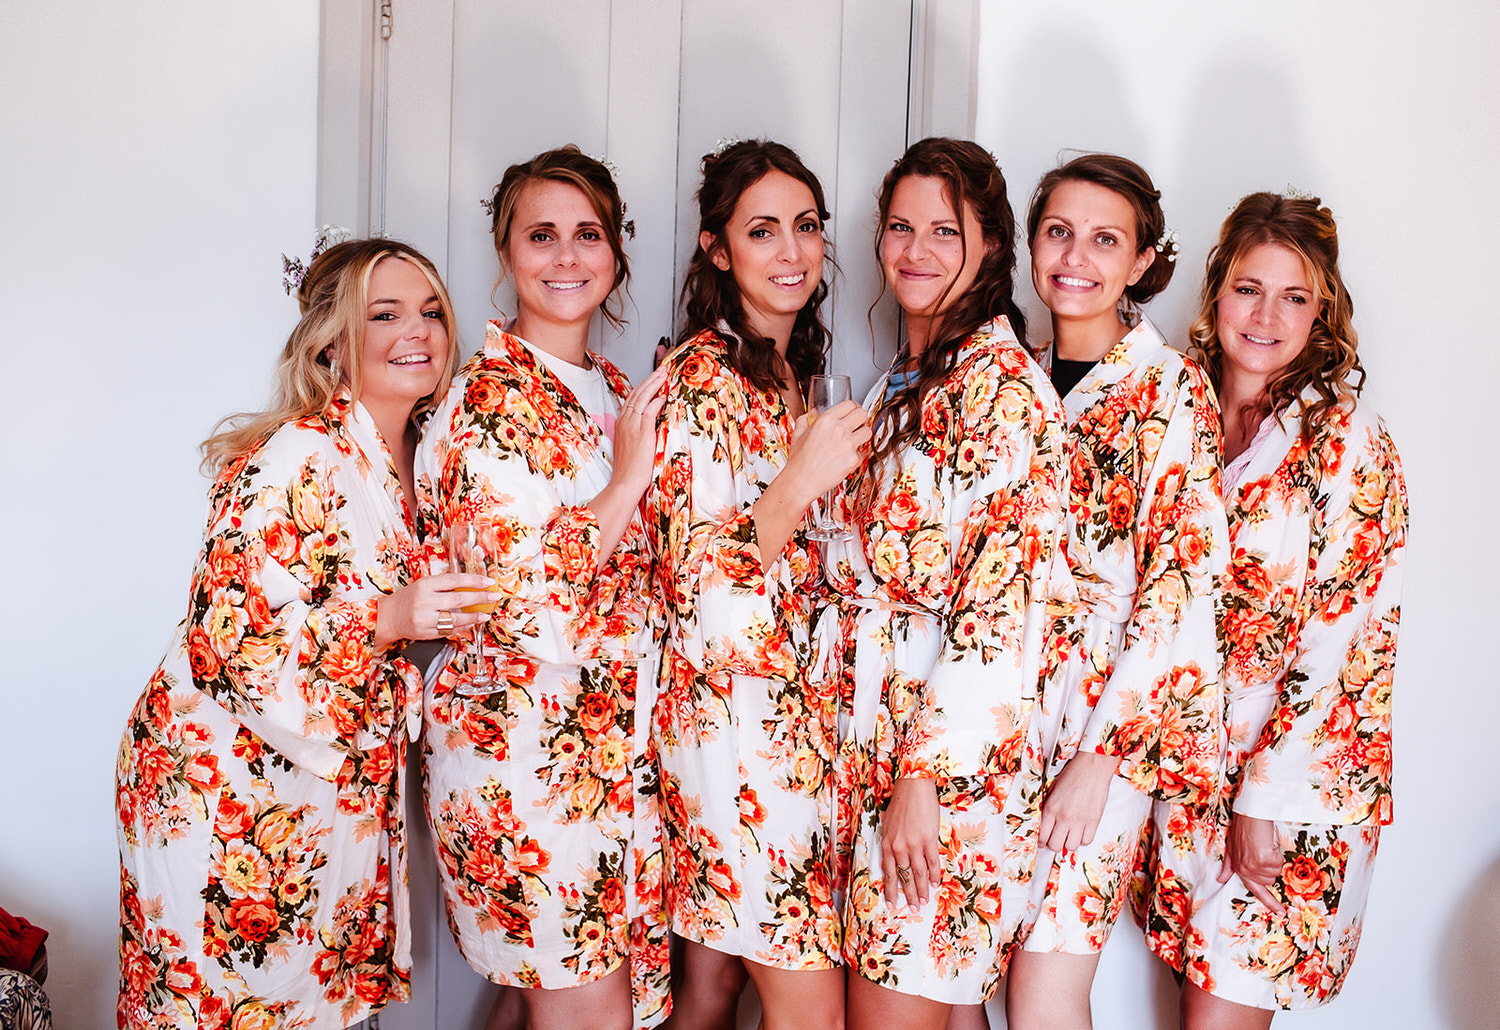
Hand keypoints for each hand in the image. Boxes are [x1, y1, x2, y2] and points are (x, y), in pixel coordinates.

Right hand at [373, 572, 499, 647]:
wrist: (388, 617)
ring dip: (474, 617)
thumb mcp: (423, 584)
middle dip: (480, 598)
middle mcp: (425, 601)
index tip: (489, 582)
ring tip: (485, 614)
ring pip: (455, 618)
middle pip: (459, 599)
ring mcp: (425, 618)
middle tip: (494, 596)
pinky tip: (471, 624)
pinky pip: (448, 630)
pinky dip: (462, 627)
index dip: (474, 581)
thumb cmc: (409, 598)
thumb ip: (444, 584)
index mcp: (425, 585)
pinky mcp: (425, 633)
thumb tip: (471, 583)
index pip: (455, 580)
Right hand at [609, 363, 670, 496]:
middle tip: (661, 370)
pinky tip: (663, 396)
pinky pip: (648, 411)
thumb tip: (650, 425)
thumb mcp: (631, 446)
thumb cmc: (630, 469)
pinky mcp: (641, 433)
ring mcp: (632, 426)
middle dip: (650, 380)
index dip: (643, 386)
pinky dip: (656, 401)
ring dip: (654, 385)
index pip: (632, 399)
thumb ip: (638, 432)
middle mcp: (624, 421)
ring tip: (664, 375)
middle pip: (636, 394)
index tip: (653, 379)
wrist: (625, 482)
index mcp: (621, 423)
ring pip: (642, 398)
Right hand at [779, 399, 871, 508]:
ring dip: (863, 434)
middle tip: (858, 424)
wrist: (800, 482)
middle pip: (863, 414)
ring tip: (855, 439)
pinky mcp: (853, 460)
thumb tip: (813, 412)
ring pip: (868, 431)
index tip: (854, 412)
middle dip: (862, 418)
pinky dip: (857, 454)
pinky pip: (863, 452)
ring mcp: (848, 445)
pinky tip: (847, 457)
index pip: (850, 404)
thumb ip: (806, 419)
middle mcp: (839, 430)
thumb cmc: (798, 461)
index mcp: (826, 420)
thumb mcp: (798, 434)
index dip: (854, 407)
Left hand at [881, 777, 940, 909]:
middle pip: (905, 877)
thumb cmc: (900, 805)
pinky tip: (935, 884)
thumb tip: (893, 860)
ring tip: (924, 901)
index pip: (889, 874)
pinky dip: (934, 875)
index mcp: (887, 844)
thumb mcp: (888, 825)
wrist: (913, 788)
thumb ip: (890, 843)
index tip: (893, 904)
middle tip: (914, 909)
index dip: (891, 891)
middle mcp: (899, 847)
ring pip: (918, 873)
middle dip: (909, 895)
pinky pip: (932, 862)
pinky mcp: (929, 840)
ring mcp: (914, 845)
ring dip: (922, 889)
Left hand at [1038, 751, 1119, 852]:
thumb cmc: (1071, 776)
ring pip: (1071, 846)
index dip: (1042, 842)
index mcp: (1050, 809)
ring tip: (1070, 835)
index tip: (1043, 841)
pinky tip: (1081, 831)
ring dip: (1069, 842)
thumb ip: (1048, 808)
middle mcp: (1064, 817)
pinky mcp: (1094, 821)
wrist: (1091, 768)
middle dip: (1054, 844)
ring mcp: (1080, 821)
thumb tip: (1044, 824)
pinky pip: (1087, 841)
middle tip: (1057, 838)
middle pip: (1055, 845)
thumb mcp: (1052, 790)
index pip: (1042, 836)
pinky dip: (1083, 839)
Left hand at [1218, 813, 1285, 914]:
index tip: (1281, 913)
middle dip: (1270, 866)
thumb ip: (1228, 866)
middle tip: (1264, 850)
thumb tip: (1220, 880)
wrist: (1249, 815)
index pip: (1255, 890)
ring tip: (1264, 846)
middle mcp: (1246, 870)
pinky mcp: (1264, 859)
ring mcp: (1254, 866)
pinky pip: (1279, 863)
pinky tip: (1268, 844)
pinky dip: (1276, 854)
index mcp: (1239, 868)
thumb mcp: (1231, 848)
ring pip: (1275, 871)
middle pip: (1270, 880)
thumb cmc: (1242, 829)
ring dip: (1273, 859)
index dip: (1270, 902)